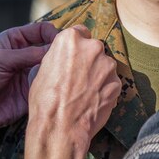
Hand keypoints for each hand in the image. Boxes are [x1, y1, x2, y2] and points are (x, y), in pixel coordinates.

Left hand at [0, 21, 58, 137]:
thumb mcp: (0, 60)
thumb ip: (27, 54)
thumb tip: (55, 49)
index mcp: (15, 40)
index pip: (41, 30)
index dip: (53, 33)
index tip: (60, 42)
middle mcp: (26, 54)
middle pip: (50, 48)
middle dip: (59, 52)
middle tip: (67, 58)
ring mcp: (31, 73)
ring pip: (53, 67)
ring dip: (58, 69)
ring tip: (61, 73)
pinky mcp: (34, 91)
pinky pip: (50, 85)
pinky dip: (55, 84)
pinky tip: (56, 86)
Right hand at [27, 26, 119, 148]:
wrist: (60, 126)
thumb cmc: (45, 100)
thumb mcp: (41, 70)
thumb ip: (57, 57)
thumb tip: (62, 59)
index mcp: (70, 39)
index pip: (80, 32)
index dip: (77, 45)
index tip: (75, 55)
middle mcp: (92, 47)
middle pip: (94, 48)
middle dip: (88, 60)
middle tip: (78, 78)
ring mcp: (107, 65)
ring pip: (104, 65)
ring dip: (98, 75)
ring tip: (84, 92)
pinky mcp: (117, 83)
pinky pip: (111, 82)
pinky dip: (105, 89)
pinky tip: (92, 101)